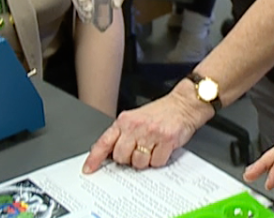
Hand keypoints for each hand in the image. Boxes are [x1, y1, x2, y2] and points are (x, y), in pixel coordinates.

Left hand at [82, 84, 211, 173]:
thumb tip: (109, 153)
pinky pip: (157, 162)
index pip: (105, 141)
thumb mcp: (136, 118)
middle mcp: (136, 126)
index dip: (95, 158)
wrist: (184, 104)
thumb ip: (123, 133)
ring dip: (145, 161)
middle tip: (136, 151)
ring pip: (139, 162)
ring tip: (151, 148)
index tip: (89, 168)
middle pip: (121, 157)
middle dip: (128, 159)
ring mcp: (151, 133)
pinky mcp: (166, 140)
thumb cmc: (161, 112)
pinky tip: (162, 148)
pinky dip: (159, 160)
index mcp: (125, 120)